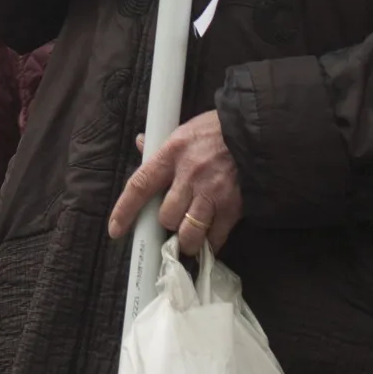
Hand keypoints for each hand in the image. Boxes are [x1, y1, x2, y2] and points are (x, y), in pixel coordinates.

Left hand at [108, 112, 243, 255]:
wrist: (257, 133)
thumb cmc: (218, 130)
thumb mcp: (185, 130)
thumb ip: (162, 145)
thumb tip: (141, 144)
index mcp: (172, 154)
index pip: (140, 185)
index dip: (125, 210)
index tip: (115, 229)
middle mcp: (189, 175)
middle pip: (166, 216)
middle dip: (168, 223)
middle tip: (175, 218)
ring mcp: (212, 193)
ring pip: (189, 232)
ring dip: (188, 239)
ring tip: (191, 234)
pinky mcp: (233, 207)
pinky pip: (216, 238)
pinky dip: (211, 243)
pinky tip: (210, 237)